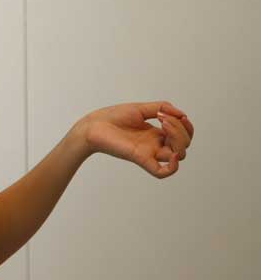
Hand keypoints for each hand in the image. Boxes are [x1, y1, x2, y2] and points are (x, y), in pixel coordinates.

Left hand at [80, 100, 194, 177]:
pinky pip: (161, 172)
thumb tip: (182, 114)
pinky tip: (173, 154)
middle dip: (181, 130)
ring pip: (179, 155)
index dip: (187, 127)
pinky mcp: (140, 158)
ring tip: (163, 123)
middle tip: (164, 117)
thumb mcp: (141, 108)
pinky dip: (173, 167)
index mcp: (155, 134)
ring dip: (179, 138)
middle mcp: (155, 145)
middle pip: (183, 145)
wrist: (93, 125)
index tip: (178, 115)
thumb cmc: (112, 117)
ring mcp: (149, 152)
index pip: (183, 136)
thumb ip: (162, 107)